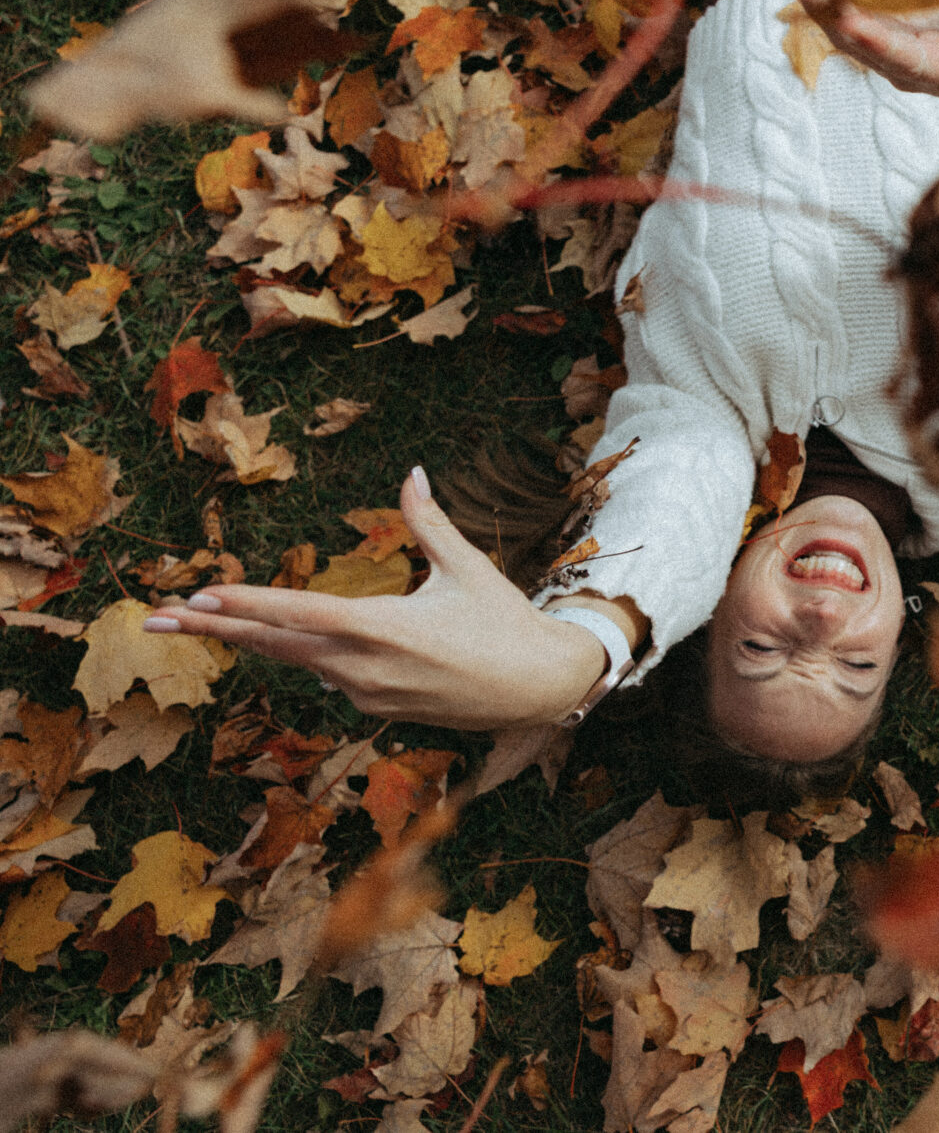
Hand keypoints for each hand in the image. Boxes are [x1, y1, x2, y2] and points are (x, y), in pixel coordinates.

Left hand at [140, 468, 632, 730]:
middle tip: (157, 619)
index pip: (298, 612)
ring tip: (203, 622)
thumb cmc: (506, 622)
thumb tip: (412, 472)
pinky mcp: (374, 709)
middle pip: (274, 645)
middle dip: (214, 630)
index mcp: (384, 627)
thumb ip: (429, 522)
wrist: (538, 688)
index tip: (201, 596)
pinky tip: (305, 641)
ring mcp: (365, 693)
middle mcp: (363, 667)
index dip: (245, 603)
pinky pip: (329, 674)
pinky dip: (311, 653)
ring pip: (296, 660)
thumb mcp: (467, 568)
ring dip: (252, 639)